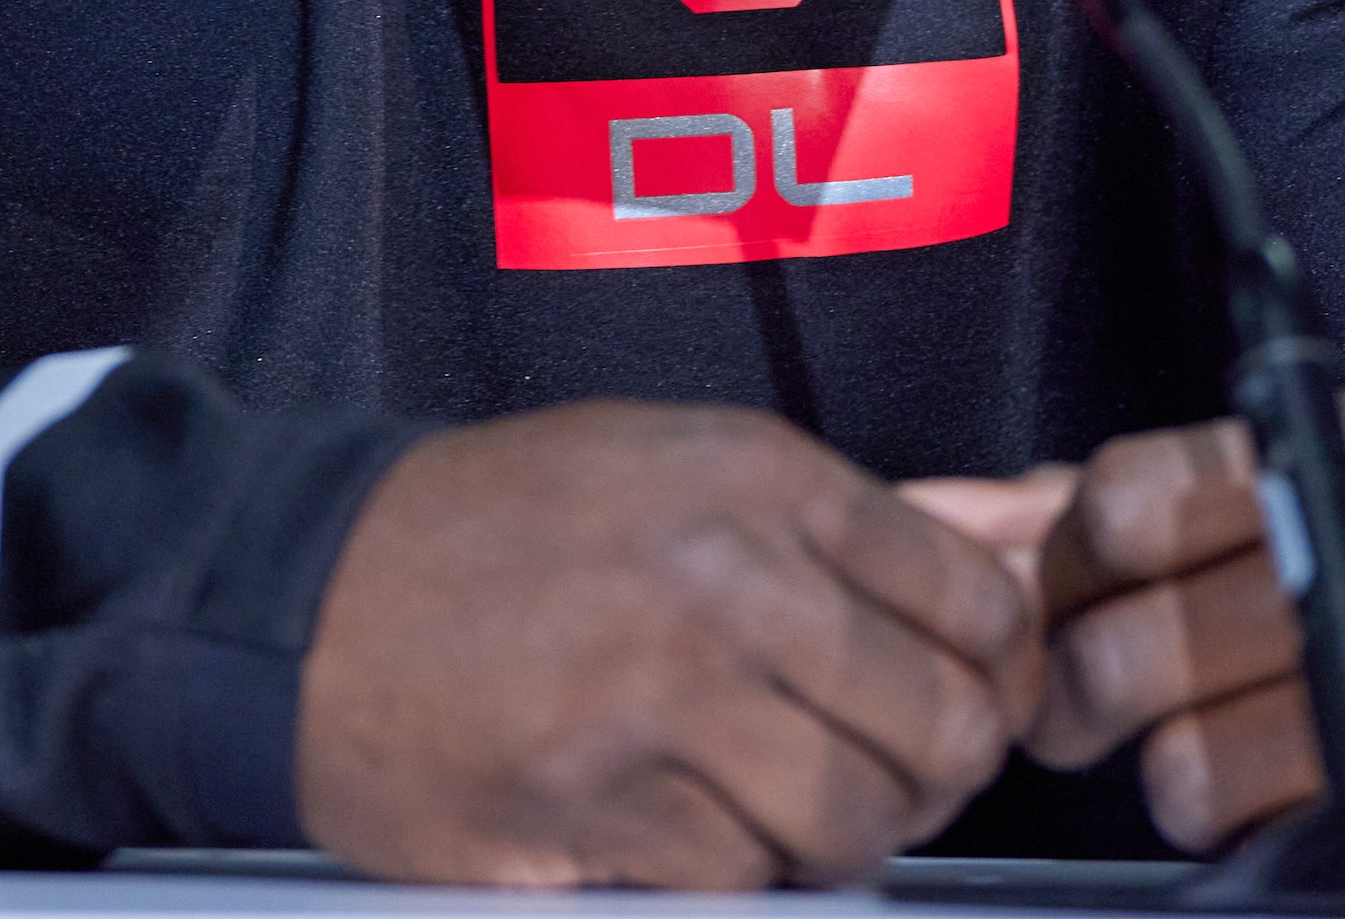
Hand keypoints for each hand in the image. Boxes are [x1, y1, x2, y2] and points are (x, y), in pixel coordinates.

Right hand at [297, 400, 1043, 887]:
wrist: (307, 594)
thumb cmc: (506, 527)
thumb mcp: (687, 466)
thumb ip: (870, 514)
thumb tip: (1037, 521)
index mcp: (762, 478)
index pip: (979, 600)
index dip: (995, 673)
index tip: (958, 696)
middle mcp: (728, 575)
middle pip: (944, 725)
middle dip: (926, 773)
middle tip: (872, 769)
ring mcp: (663, 694)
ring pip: (857, 821)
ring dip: (835, 839)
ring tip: (775, 804)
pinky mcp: (600, 803)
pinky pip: (745, 879)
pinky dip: (732, 873)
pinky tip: (681, 822)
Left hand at [1026, 390, 1344, 894]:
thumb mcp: (1330, 478)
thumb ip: (1159, 500)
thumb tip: (981, 524)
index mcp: (1334, 454)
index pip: (1122, 504)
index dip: (1067, 570)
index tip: (1077, 602)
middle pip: (1126, 650)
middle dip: (1081, 697)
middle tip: (1095, 707)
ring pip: (1180, 769)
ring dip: (1180, 777)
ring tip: (1233, 747)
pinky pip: (1263, 845)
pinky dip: (1258, 837)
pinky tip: (1299, 796)